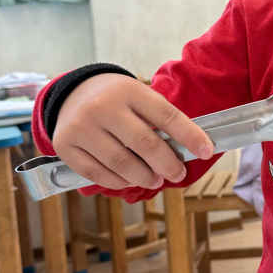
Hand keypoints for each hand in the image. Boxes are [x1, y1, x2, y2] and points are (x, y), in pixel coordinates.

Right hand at [51, 74, 213, 189]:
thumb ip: (159, 119)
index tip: (206, 151)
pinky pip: (98, 173)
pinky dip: (118, 181)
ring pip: (121, 163)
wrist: (71, 93)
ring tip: (155, 179)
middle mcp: (103, 107)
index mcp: (129, 91)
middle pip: (145, 143)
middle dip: (168, 164)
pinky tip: (129, 180)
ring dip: (145, 177)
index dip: (190, 135)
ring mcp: (82, 127)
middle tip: (177, 173)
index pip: (166, 115)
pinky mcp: (66, 146)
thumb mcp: (137, 96)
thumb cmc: (115, 99)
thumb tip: (188, 149)